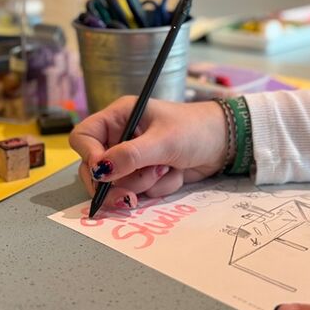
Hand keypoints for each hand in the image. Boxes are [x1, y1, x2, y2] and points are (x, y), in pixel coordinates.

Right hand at [69, 96, 227, 209]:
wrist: (225, 143)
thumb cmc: (195, 129)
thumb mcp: (163, 141)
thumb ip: (131, 156)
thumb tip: (100, 170)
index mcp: (119, 117)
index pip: (84, 137)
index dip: (88, 156)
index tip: (103, 171)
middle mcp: (120, 137)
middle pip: (95, 169)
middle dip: (118, 181)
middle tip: (134, 191)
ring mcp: (133, 159)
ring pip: (119, 185)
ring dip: (144, 184)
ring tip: (166, 169)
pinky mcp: (146, 176)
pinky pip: (140, 192)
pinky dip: (158, 188)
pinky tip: (174, 174)